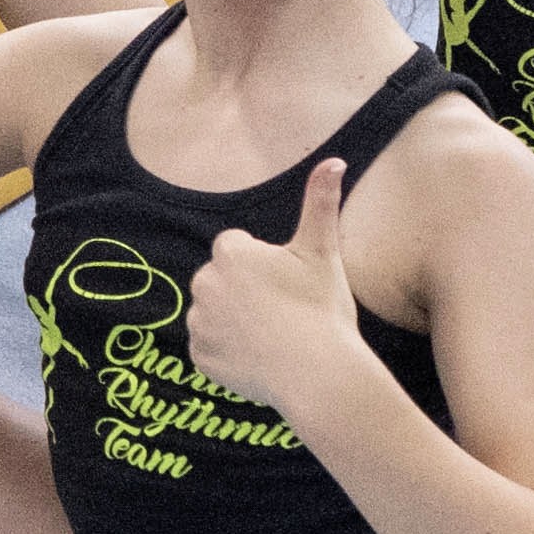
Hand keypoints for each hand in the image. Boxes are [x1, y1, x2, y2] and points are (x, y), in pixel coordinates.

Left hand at [186, 160, 375, 408]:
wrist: (317, 373)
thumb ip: (321, 202)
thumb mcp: (323, 251)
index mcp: (229, 254)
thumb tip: (334, 160)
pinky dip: (228, 351)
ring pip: (214, 311)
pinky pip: (209, 346)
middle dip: (244, 289)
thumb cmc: (321, 308)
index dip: (264, 265)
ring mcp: (199, 323)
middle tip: (281, 310)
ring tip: (272, 334)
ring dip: (234, 319)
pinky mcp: (199, 356)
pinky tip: (258, 356)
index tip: (286, 283)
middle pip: (221, 278)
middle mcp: (204, 284)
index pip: (237, 247)